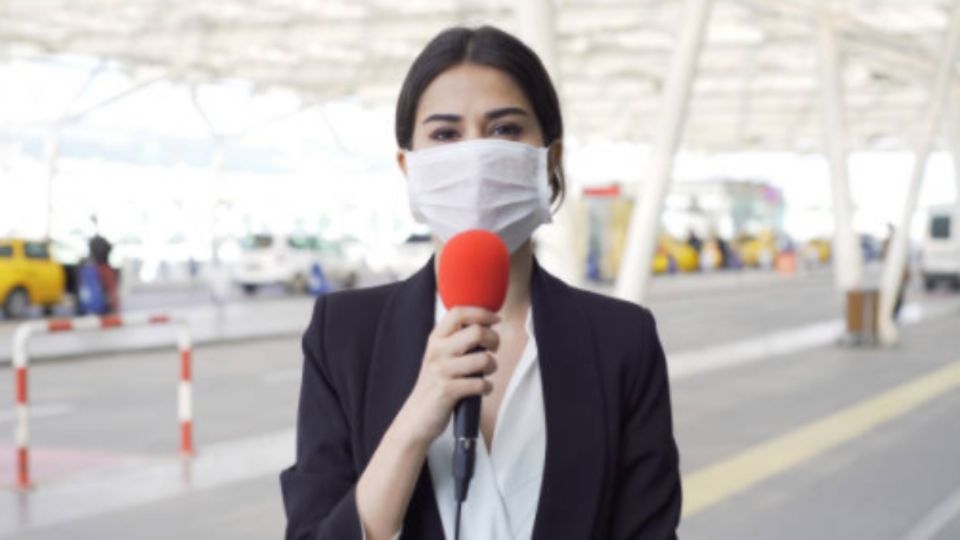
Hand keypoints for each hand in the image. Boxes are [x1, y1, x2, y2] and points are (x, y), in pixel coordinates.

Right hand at [396, 306, 499, 445]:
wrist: (416, 416)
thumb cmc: (435, 384)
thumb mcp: (440, 355)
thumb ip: (457, 339)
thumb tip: (486, 325)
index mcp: (435, 339)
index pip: (459, 312)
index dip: (482, 313)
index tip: (496, 320)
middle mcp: (437, 351)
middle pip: (476, 332)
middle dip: (494, 340)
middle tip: (494, 349)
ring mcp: (441, 371)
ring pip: (483, 359)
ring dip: (492, 366)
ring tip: (486, 373)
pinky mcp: (447, 391)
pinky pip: (480, 383)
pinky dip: (487, 387)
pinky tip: (481, 389)